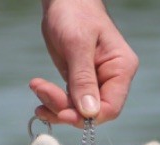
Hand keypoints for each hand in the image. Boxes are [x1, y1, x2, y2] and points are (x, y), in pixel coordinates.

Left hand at [30, 0, 138, 125]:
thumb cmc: (75, 12)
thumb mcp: (77, 44)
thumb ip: (83, 79)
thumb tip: (89, 113)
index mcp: (121, 69)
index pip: (111, 107)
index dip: (88, 118)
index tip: (63, 115)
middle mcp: (112, 80)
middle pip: (92, 113)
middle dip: (66, 109)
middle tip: (42, 95)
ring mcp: (96, 83)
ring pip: (78, 111)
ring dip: (55, 105)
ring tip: (37, 87)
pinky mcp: (81, 83)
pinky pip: (69, 102)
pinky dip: (53, 101)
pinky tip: (39, 90)